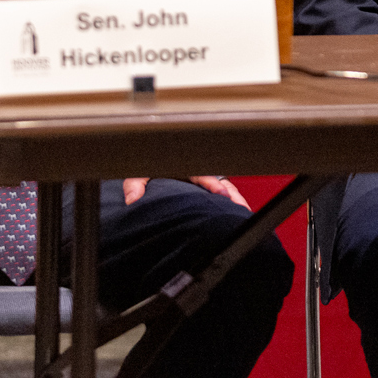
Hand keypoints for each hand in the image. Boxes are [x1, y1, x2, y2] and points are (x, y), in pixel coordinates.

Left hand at [123, 176, 248, 208]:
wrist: (149, 162)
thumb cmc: (148, 167)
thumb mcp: (139, 171)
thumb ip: (135, 183)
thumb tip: (133, 199)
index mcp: (186, 167)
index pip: (203, 175)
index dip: (213, 184)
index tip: (221, 193)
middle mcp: (197, 175)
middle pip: (220, 183)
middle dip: (232, 195)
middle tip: (242, 208)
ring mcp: (203, 184)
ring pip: (225, 189)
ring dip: (234, 201)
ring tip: (244, 214)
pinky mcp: (204, 192)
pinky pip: (221, 196)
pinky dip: (230, 204)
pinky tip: (237, 215)